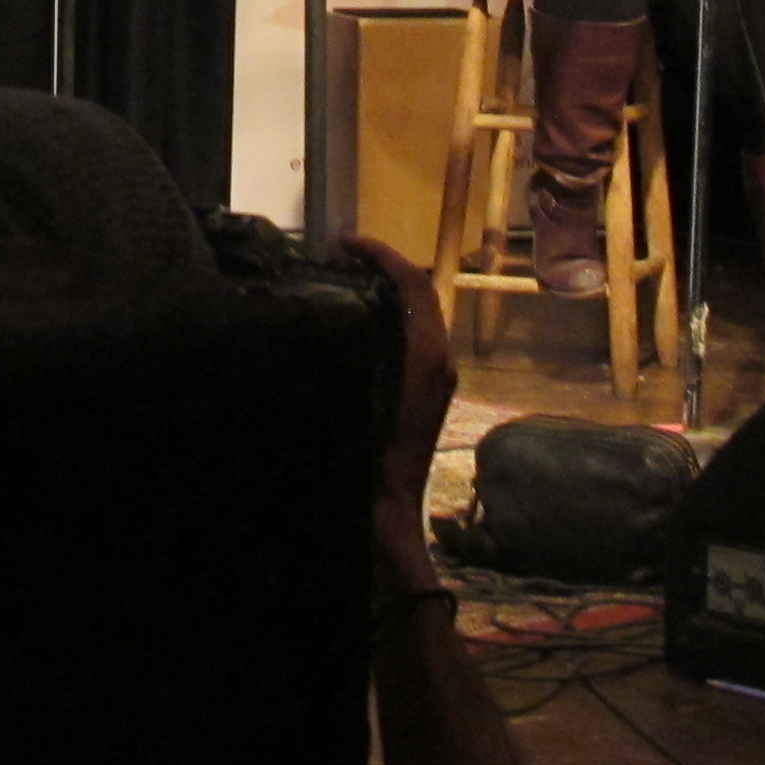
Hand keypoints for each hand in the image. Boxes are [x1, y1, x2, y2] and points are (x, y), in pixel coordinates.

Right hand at [338, 235, 455, 589]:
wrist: (389, 521)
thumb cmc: (369, 469)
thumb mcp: (351, 408)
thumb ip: (348, 356)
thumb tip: (324, 311)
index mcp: (425, 357)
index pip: (413, 284)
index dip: (382, 254)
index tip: (344, 243)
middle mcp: (439, 360)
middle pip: (421, 292)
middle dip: (384, 265)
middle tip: (339, 255)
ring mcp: (437, 377)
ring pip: (419, 314)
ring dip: (387, 289)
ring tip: (341, 278)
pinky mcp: (429, 392)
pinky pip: (414, 336)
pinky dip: (389, 316)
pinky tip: (353, 323)